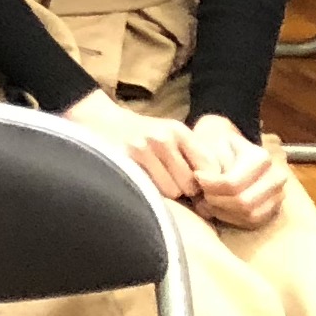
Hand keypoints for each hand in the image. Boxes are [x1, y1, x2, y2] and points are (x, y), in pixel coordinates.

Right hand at [62, 88, 205, 204]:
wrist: (100, 122)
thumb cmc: (142, 135)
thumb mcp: (170, 136)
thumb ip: (193, 156)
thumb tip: (215, 192)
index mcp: (178, 131)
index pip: (210, 167)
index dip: (207, 183)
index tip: (199, 188)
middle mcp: (162, 138)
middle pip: (191, 184)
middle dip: (185, 191)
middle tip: (172, 186)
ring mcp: (141, 149)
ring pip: (172, 191)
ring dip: (166, 193)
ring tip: (154, 182)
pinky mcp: (125, 161)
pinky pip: (150, 191)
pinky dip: (150, 193)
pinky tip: (143, 184)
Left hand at [187, 113, 293, 229]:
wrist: (233, 147)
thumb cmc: (218, 144)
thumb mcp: (211, 143)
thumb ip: (208, 162)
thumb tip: (204, 182)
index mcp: (261, 158)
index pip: (233, 183)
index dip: (211, 185)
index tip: (197, 178)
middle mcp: (275, 177)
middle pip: (243, 202)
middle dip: (216, 200)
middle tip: (201, 193)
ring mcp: (278, 194)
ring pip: (249, 215)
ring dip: (223, 211)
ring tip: (206, 201)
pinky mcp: (274, 208)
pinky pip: (253, 221)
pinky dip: (231, 217)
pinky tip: (216, 208)